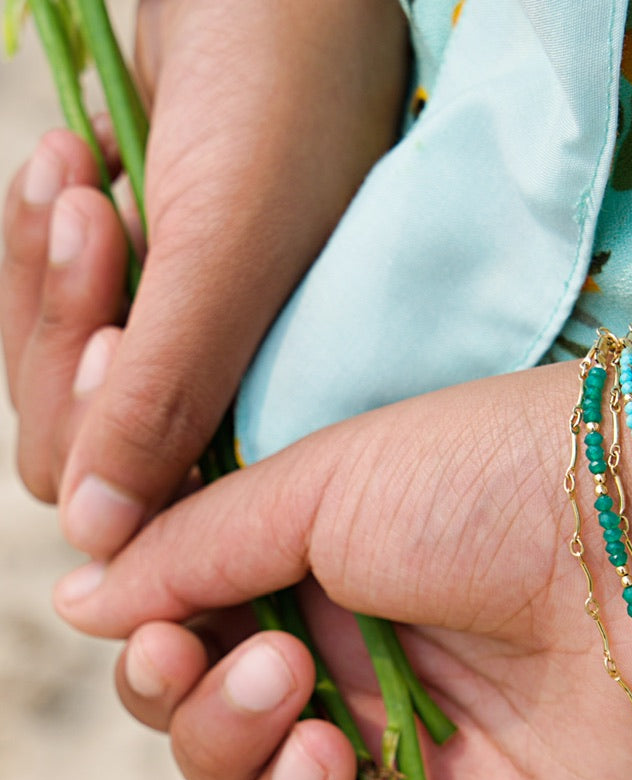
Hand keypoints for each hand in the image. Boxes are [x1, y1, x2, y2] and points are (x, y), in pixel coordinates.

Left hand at [1, 0, 407, 552]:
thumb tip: (99, 535)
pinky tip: (73, 159)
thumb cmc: (273, 85)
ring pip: (55, 374)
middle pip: (87, 442)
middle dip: (66, 337)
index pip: (161, 501)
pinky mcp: (139, 278)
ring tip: (79, 179)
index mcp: (290, 407)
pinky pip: (40, 300)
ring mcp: (182, 334)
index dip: (114, 434)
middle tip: (94, 223)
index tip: (118, 335)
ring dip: (44, 277)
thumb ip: (166, 398)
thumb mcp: (225, 251)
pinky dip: (35, 236)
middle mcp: (236, 387)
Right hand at [52, 285, 631, 779]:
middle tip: (282, 679)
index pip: (195, 673)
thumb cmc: (491, 482)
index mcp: (315, 605)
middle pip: (231, 767)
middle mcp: (363, 695)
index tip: (167, 647)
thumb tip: (80, 600)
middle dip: (224, 736)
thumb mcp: (322, 486)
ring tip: (330, 749)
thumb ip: (195, 552)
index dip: (164, 677)